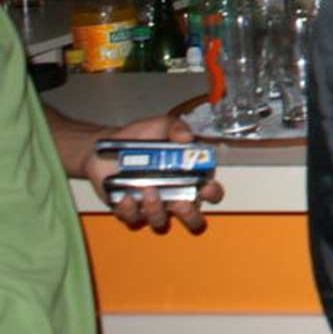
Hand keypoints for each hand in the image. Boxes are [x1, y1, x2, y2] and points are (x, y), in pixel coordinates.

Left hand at [85, 116, 223, 232]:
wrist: (104, 147)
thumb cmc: (140, 137)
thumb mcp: (161, 125)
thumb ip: (176, 127)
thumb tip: (187, 137)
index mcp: (188, 176)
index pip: (209, 191)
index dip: (212, 193)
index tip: (206, 187)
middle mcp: (173, 195)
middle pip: (191, 217)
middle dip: (190, 215)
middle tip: (181, 204)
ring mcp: (150, 205)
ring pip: (160, 221)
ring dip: (156, 209)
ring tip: (147, 189)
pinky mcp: (128, 211)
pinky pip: (132, 219)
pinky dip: (129, 210)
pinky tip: (125, 197)